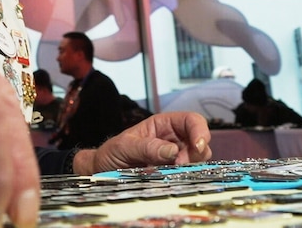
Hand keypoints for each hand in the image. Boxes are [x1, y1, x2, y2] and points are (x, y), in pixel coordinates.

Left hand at [73, 112, 210, 174]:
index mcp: (162, 125)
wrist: (101, 172)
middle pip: (200, 142)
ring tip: (169, 173)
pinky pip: (189, 175)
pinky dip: (185, 178)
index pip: (191, 120)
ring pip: (198, 160)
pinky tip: (170, 180)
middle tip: (178, 166)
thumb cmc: (111, 153)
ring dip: (191, 167)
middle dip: (196, 154)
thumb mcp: (124, 146)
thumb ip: (146, 147)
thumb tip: (173, 151)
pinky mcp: (173, 174)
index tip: (198, 146)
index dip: (200, 130)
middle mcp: (173, 140)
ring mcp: (175, 158)